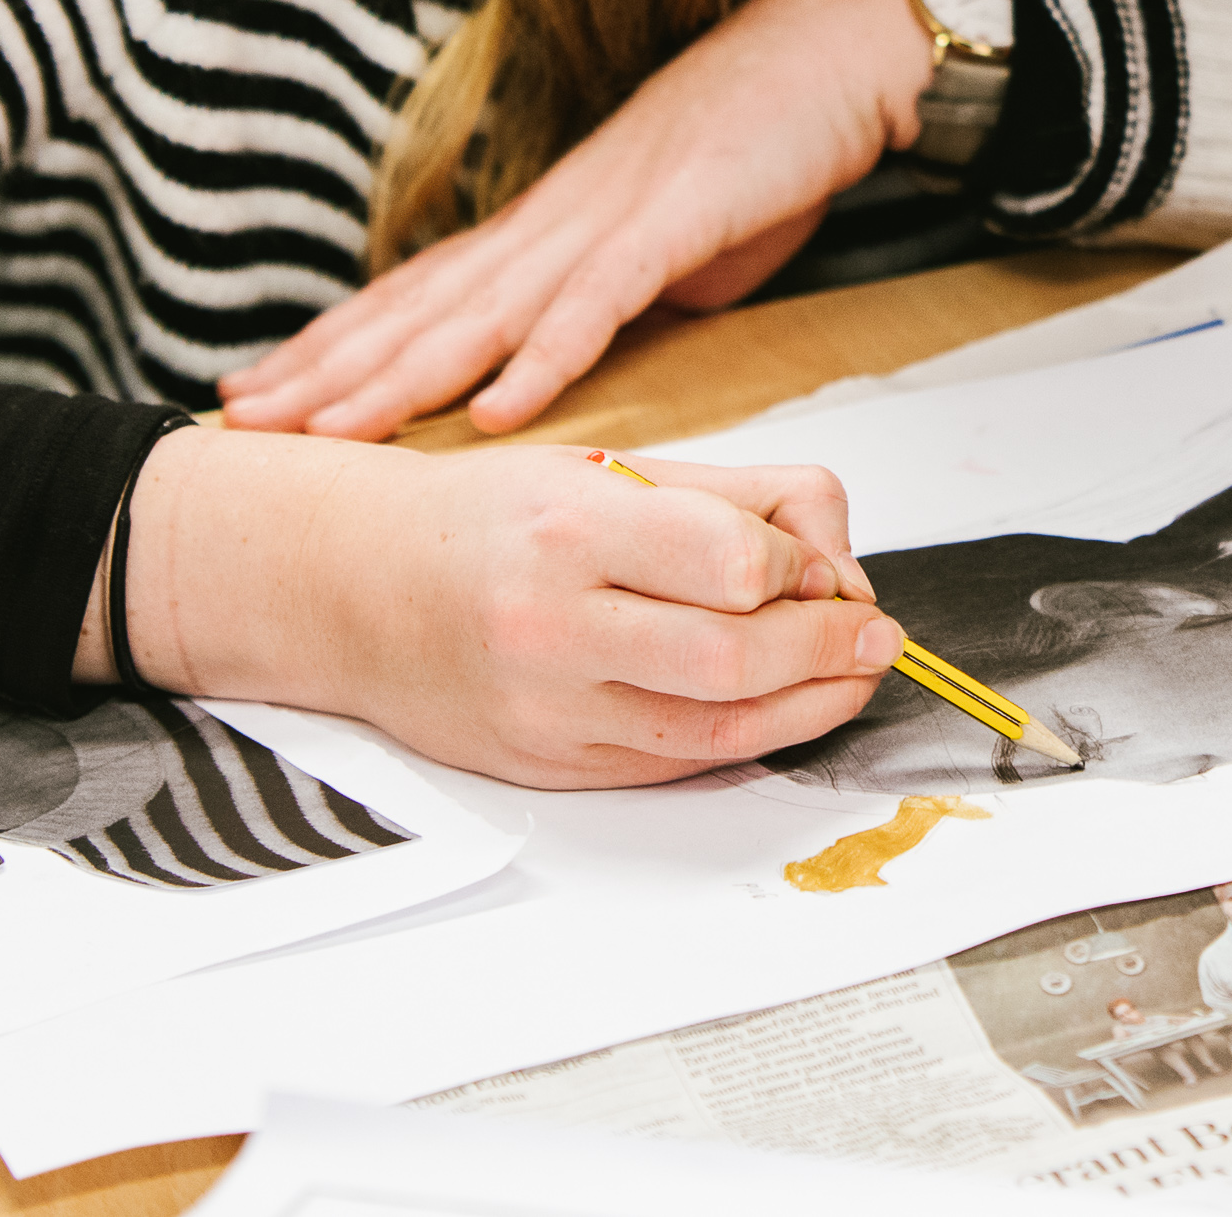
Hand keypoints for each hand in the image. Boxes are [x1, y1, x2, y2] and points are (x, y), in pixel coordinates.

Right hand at [122, 430, 900, 787]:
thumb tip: (836, 556)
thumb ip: (735, 499)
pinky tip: (781, 707)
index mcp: (570, 525)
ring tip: (852, 673)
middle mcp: (554, 622)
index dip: (798, 563)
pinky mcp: (550, 765)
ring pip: (718, 729)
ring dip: (811, 705)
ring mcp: (549, 707)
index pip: (731, 557)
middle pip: (736, 656)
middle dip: (830, 647)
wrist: (356, 588)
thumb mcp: (610, 466)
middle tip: (875, 633)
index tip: (815, 561)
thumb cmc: (491, 518)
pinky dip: (748, 739)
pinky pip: (676, 764)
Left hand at [222, 0, 936, 438]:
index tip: (257, 389)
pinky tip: (499, 408)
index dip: (334, 344)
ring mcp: (609, 216)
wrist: (837, 49)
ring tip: (328, 432)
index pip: (418, 292)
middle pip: (422, 306)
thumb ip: (615, 298)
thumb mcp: (670, 242)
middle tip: (241, 420)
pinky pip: (601, 300)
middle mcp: (555, 217)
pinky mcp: (678, 221)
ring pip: (485, 310)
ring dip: (402, 375)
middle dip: (328, 370)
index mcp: (549, 223)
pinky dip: (547, 356)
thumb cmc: (762, 144)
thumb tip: (577, 353)